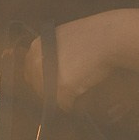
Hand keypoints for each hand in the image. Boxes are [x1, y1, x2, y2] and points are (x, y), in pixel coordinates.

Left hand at [23, 8, 138, 108]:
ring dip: (62, 97)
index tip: (52, 85)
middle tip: (67, 92)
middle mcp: (38, 59)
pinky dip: (72, 103)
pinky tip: (82, 94)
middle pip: (37, 86)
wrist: (109, 36)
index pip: (29, 70)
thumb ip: (52, 54)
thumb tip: (48, 74)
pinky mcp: (63, 85)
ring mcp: (49, 73)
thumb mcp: (64, 38)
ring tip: (78, 89)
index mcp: (37, 46)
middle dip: (51, 92)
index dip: (40, 80)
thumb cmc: (92, 37)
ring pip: (50, 97)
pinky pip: (64, 103)